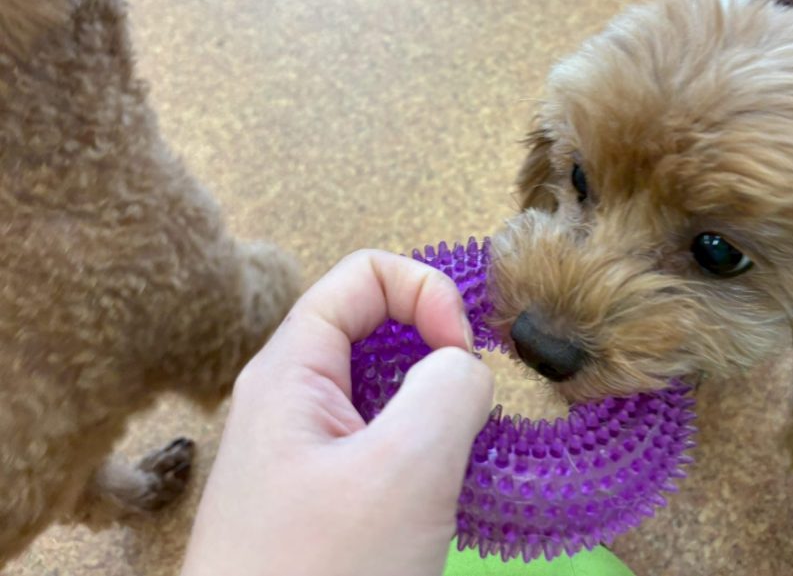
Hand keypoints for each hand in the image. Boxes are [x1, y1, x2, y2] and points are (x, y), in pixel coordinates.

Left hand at [180, 250, 494, 575]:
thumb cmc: (324, 575)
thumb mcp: (405, 468)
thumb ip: (449, 387)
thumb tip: (461, 367)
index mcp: (290, 371)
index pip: (365, 276)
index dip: (426, 292)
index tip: (462, 355)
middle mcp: (290, 401)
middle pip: (375, 329)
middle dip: (436, 351)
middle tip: (472, 409)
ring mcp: (303, 455)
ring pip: (384, 392)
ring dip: (435, 408)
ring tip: (464, 456)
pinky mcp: (320, 501)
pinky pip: (381, 446)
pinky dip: (424, 453)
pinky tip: (444, 496)